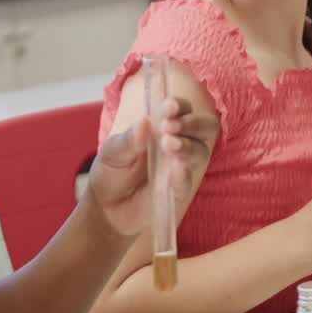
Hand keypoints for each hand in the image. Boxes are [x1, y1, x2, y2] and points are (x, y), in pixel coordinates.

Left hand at [86, 98, 210, 236]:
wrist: (107, 207)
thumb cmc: (113, 171)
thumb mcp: (112, 152)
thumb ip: (127, 140)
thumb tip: (144, 123)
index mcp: (163, 126)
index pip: (182, 109)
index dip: (180, 105)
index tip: (168, 107)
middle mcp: (179, 142)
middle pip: (204, 126)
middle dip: (192, 122)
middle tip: (169, 126)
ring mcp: (181, 166)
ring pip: (201, 151)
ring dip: (188, 145)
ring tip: (168, 144)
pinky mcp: (178, 190)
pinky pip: (188, 180)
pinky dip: (183, 172)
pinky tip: (175, 167)